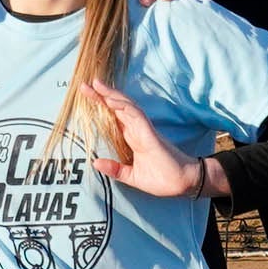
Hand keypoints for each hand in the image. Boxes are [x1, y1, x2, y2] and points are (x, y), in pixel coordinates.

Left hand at [79, 81, 211, 200]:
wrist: (182, 183)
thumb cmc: (162, 180)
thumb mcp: (132, 177)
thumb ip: (115, 170)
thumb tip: (95, 163)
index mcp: (132, 138)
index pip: (114, 117)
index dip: (101, 106)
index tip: (87, 96)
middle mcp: (137, 130)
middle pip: (118, 107)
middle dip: (102, 95)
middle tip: (85, 85)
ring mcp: (144, 130)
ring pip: (126, 107)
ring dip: (112, 95)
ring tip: (97, 85)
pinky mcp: (150, 134)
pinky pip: (136, 115)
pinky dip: (124, 106)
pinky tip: (112, 100)